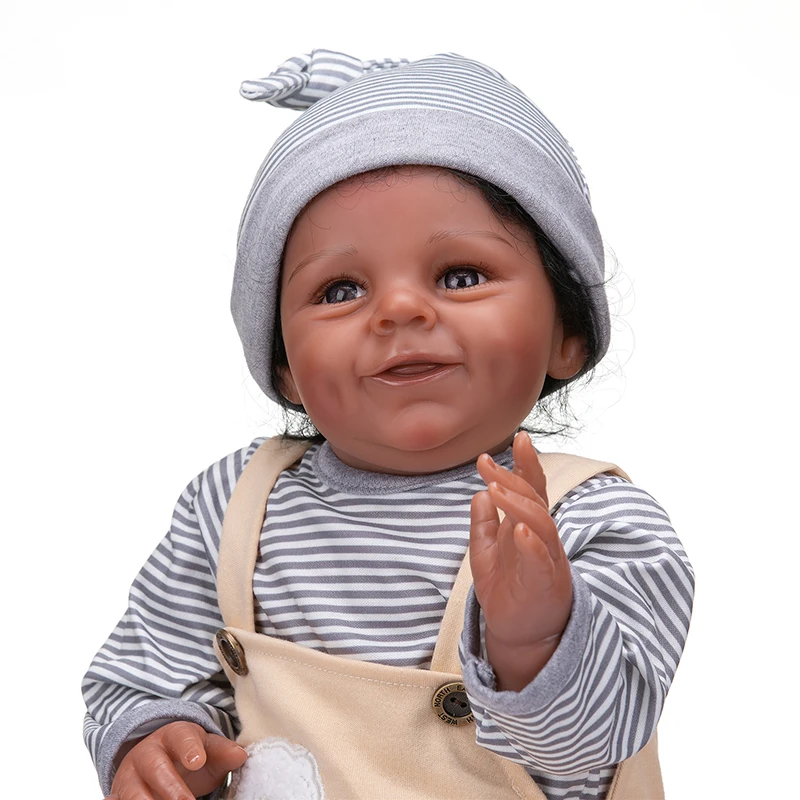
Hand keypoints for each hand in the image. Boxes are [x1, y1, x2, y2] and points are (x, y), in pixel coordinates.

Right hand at [106, 721, 246, 799]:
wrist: (159, 758)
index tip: (198, 761)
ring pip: (133, 789)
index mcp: (175, 735)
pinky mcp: (119, 793)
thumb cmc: (190, 755)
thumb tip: (241, 755)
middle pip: (157, 766)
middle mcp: (149, 752)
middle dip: (171, 786)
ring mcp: (130, 774)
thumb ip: (222, 752)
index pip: (182, 737)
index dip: (189, 748)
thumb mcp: (207, 751)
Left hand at [470, 432, 572, 689]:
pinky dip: (531, 544)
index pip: (532, 489)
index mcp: (529, 527)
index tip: (518, 437)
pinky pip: (542, 560)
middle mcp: (542, 538)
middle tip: (485, 464)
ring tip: (495, 489)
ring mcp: (548, 560)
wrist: (520, 634)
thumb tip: (478, 494)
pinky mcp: (547, 584)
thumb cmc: (507, 590)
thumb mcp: (486, 554)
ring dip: (518, 504)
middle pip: (536, 499)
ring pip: (541, 523)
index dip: (527, 463)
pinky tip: (518, 530)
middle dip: (514, 477)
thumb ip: (483, 525)